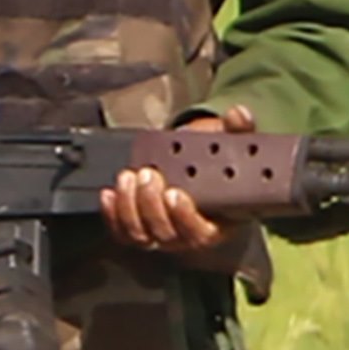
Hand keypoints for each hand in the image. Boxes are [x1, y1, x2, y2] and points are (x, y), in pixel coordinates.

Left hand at [102, 107, 251, 261]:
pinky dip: (113, 214)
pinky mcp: (141, 230)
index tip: (175, 194)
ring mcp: (162, 235)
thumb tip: (239, 113)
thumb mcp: (235, 149)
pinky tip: (110, 193)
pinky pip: (122, 231)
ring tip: (128, 177)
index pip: (199, 233)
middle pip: (165, 233)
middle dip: (150, 204)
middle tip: (148, 175)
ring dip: (129, 207)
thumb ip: (239, 131)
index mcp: (217, 226)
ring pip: (140, 234)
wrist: (206, 179)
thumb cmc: (223, 169)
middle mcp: (188, 237)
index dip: (184, 216)